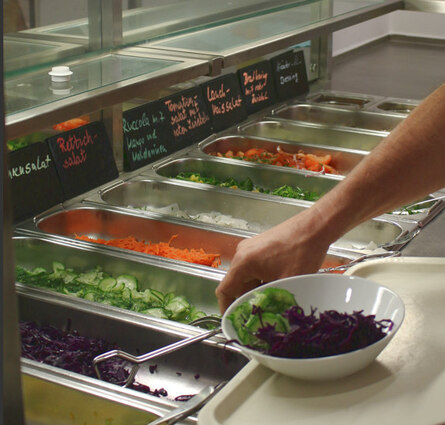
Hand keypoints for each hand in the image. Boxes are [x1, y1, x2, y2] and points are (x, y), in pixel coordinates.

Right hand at [215, 208, 330, 312]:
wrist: (314, 227)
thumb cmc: (301, 251)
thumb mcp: (287, 283)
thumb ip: (272, 302)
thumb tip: (268, 318)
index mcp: (243, 262)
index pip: (224, 290)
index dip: (226, 308)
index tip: (234, 319)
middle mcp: (242, 253)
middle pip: (237, 284)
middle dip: (248, 299)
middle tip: (262, 313)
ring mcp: (251, 247)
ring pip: (248, 276)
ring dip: (258, 288)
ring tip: (274, 299)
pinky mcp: (260, 245)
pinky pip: (255, 267)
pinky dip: (262, 278)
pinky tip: (279, 284)